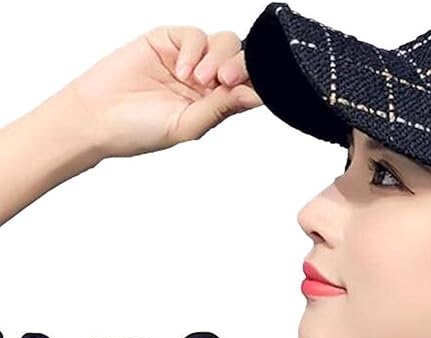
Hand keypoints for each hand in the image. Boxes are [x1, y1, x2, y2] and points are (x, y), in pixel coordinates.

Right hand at [59, 26, 261, 158]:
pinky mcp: (167, 41)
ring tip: (199, 80)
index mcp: (215, 103)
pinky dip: (193, 50)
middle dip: (240, 67)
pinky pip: (194, 35)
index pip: (248, 86)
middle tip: (226, 80)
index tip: (251, 89)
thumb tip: (256, 97)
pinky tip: (182, 70)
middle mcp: (206, 81)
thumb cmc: (139, 130)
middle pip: (240, 60)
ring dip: (218, 58)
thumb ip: (221, 108)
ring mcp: (188, 59)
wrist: (96, 116)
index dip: (255, 83)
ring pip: (223, 43)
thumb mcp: (187, 125)